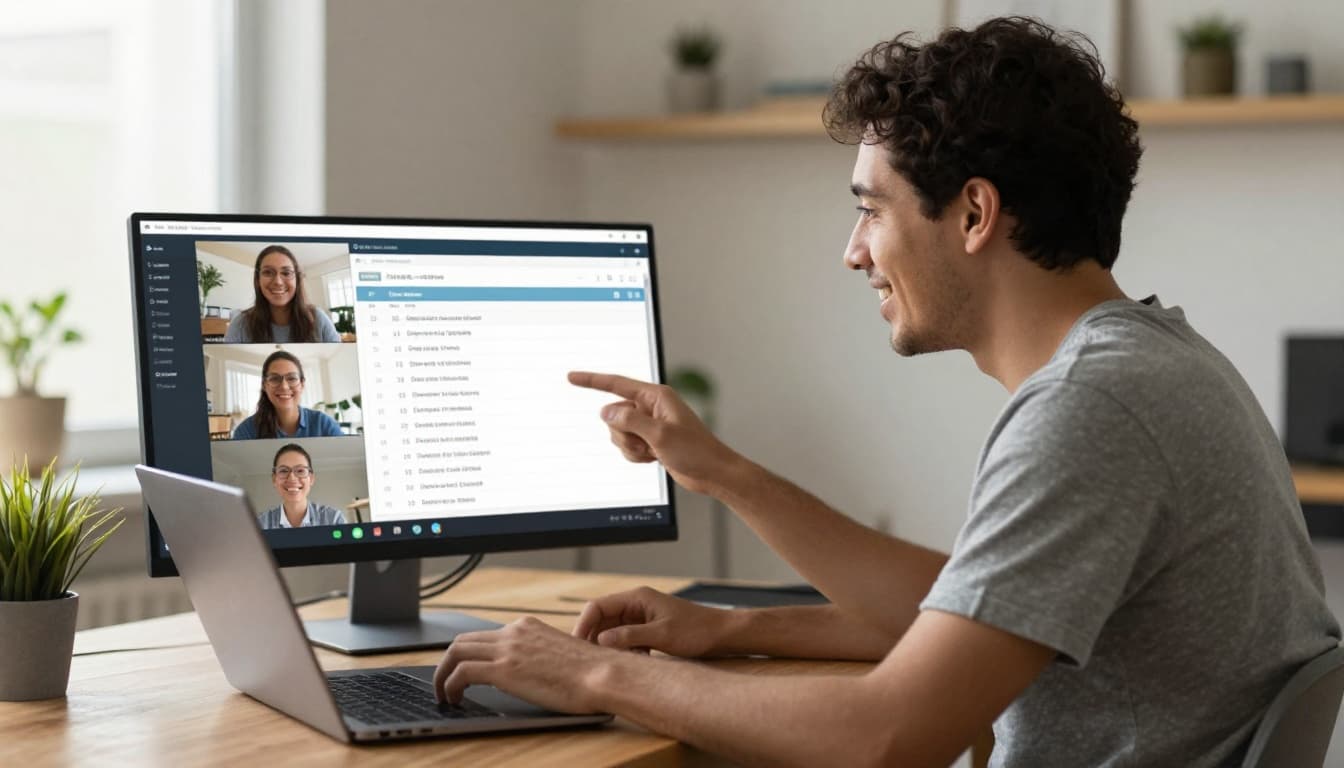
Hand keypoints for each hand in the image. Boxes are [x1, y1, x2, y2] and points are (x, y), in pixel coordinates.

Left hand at [433, 616, 613, 712]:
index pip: (485, 635)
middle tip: (445, 682)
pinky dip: (450, 685)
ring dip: (443, 673)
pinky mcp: (504, 669)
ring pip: (455, 652)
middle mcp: (514, 631)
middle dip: (448, 661)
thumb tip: (527, 673)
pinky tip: (454, 699)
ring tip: (444, 694)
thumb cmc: (592, 673)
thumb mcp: (559, 656)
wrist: (603, 675)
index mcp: (528, 627)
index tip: (462, 670)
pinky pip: (462, 672)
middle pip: (463, 640)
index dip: (468, 653)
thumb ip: (538, 657)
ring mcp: (508, 648)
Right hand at [567, 371, 738, 494]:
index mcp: (656, 396)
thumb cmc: (696, 451)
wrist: (711, 473)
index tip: (571, 377)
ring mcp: (649, 424)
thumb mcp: (660, 434)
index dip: (592, 380)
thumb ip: (629, 420)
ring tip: (652, 452)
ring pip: (618, 433)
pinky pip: (627, 446)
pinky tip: (653, 458)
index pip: (616, 384)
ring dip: (630, 448)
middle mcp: (650, 407)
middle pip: (614, 415)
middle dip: (624, 434)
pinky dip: (635, 455)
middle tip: (646, 443)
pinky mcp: (649, 440)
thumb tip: (606, 412)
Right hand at [574, 586, 732, 657]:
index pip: (598, 606)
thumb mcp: (662, 635)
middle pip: (602, 619)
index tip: (577, 645)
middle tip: (590, 660)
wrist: (721, 634)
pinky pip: (626, 639)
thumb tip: (601, 641)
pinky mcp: (648, 629)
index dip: (584, 624)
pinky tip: (634, 662)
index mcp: (637, 598)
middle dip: (594, 639)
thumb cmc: (696, 630)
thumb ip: (630, 637)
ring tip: (612, 662)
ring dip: (610, 647)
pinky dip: (625, 650)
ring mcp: (641, 616)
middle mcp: (636, 604)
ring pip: (613, 631)